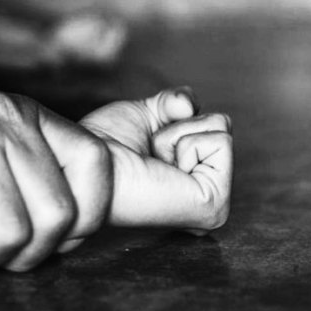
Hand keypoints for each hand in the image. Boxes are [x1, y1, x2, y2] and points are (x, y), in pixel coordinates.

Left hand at [80, 87, 232, 234]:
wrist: (88, 165)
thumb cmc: (107, 145)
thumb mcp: (149, 114)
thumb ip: (176, 103)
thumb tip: (189, 106)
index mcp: (196, 182)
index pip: (215, 124)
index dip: (177, 121)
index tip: (147, 148)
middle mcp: (208, 196)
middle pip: (221, 123)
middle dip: (179, 125)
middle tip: (149, 153)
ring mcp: (215, 206)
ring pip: (222, 128)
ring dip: (178, 134)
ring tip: (153, 160)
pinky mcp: (214, 207)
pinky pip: (221, 142)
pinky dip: (186, 142)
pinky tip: (163, 167)